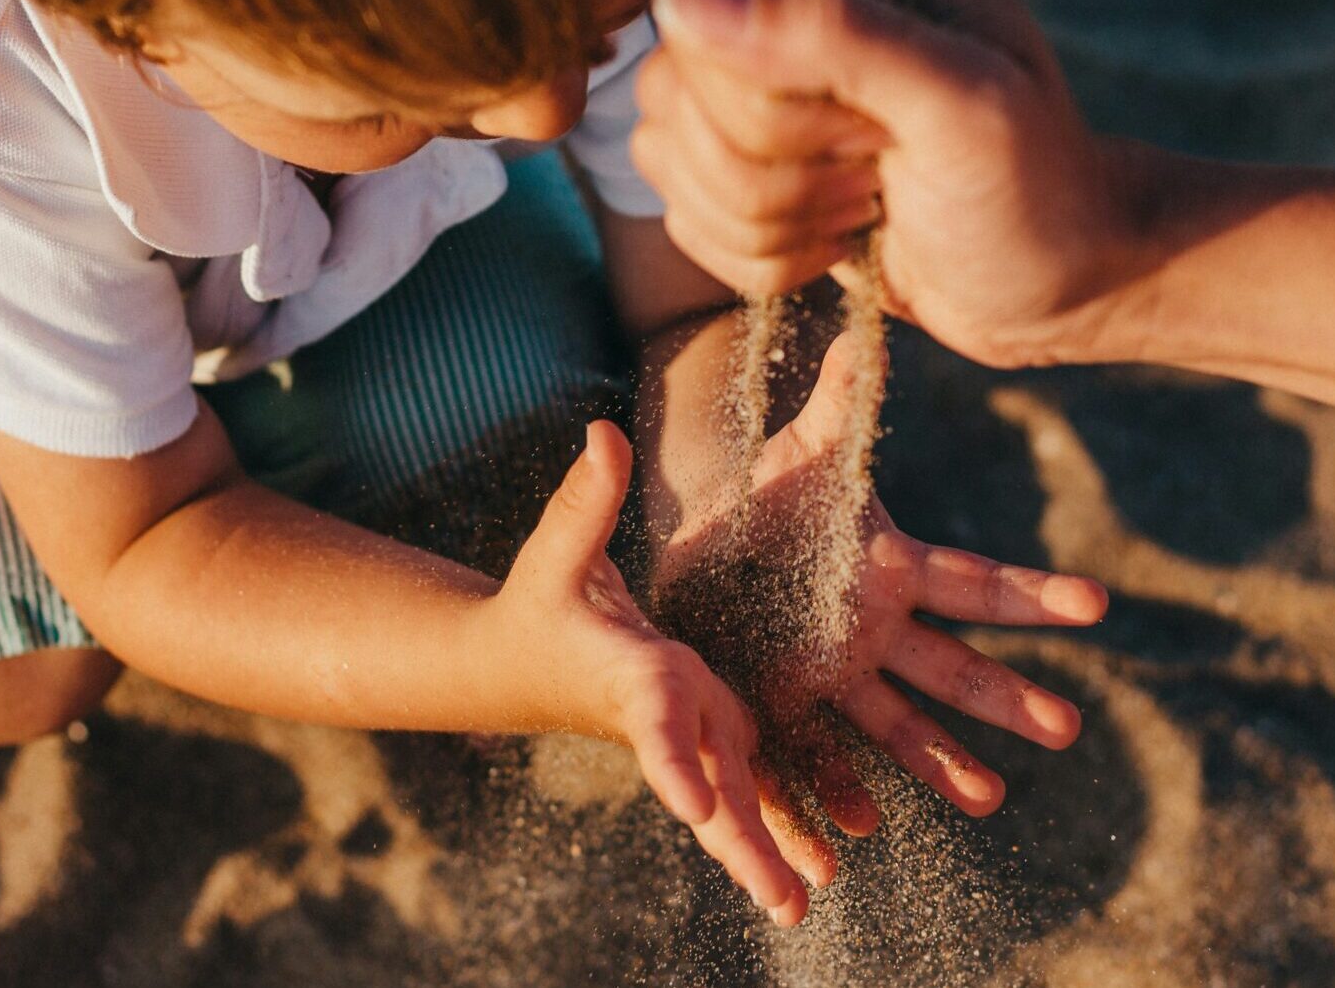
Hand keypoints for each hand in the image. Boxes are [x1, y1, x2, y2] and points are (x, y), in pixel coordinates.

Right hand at [483, 420, 831, 924]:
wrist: (516, 663)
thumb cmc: (539, 601)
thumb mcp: (560, 548)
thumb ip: (585, 498)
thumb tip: (601, 433)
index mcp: (633, 675)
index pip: (656, 723)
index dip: (676, 761)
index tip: (698, 806)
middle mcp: (667, 715)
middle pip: (708, 787)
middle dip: (744, 842)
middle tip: (786, 902)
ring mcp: (688, 732)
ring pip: (734, 801)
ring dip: (769, 850)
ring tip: (806, 902)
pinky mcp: (706, 733)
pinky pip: (745, 789)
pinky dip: (776, 828)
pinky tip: (818, 868)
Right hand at [632, 0, 1161, 368]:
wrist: (1062, 282)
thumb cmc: (1033, 190)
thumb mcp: (961, 105)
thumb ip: (834, 34)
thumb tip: (681, 1)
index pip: (707, 33)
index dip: (777, 115)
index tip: (879, 139)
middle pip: (675, 97)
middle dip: (774, 175)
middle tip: (875, 177)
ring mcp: (758, 80)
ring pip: (665, 157)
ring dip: (765, 222)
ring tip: (861, 207)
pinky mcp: (745, 159)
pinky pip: (680, 213)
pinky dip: (757, 256)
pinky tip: (837, 240)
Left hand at [655, 334, 1108, 826]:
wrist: (700, 549)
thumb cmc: (767, 498)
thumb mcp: (802, 452)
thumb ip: (842, 402)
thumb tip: (869, 327)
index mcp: (891, 572)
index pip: (975, 583)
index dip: (1035, 594)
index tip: (1098, 605)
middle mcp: (875, 633)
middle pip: (952, 669)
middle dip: (1007, 699)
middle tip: (1068, 728)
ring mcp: (832, 676)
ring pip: (895, 725)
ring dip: (941, 763)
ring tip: (989, 799)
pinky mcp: (780, 706)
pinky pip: (815, 756)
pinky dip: (836, 792)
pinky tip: (859, 828)